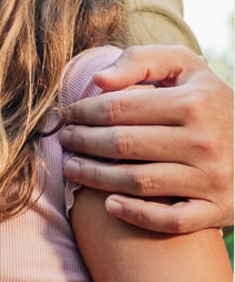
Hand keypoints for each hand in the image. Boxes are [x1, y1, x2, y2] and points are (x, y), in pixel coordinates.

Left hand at [60, 46, 233, 231]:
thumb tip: (98, 81)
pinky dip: (136, 215)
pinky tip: (109, 205)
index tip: (67, 115)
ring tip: (73, 168)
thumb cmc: (207, 102)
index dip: (84, 112)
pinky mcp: (217, 210)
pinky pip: (170, 220)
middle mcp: (205, 141)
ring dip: (96, 177)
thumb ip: (142, 60)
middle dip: (83, 142)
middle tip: (65, 141)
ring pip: (138, 182)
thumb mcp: (185, 69)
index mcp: (194, 103)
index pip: (119, 108)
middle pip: (123, 145)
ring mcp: (212, 179)